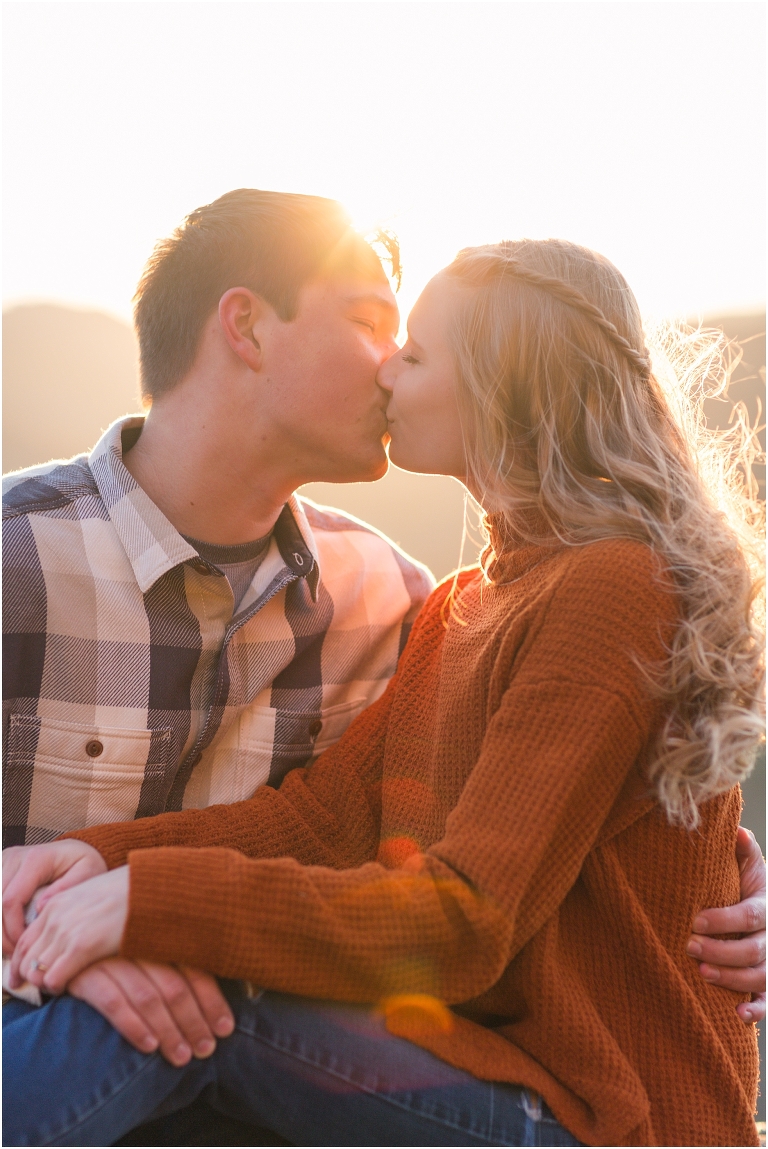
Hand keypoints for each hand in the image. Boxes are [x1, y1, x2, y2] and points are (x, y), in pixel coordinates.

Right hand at [3, 841, 105, 954]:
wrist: (73, 851)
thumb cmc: (82, 864)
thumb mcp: (88, 872)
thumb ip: (67, 887)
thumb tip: (40, 907)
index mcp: (35, 859)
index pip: (11, 900)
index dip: (13, 928)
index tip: (24, 945)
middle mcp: (14, 857)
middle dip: (2, 934)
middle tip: (16, 953)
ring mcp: (3, 862)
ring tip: (11, 946)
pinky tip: (5, 934)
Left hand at [10, 866, 128, 993]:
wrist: (150, 890)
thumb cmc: (128, 894)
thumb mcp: (91, 896)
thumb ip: (72, 912)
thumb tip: (65, 935)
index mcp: (56, 903)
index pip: (24, 940)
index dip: (19, 963)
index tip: (20, 979)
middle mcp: (55, 916)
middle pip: (26, 958)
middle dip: (29, 976)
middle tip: (38, 990)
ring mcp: (66, 930)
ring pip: (35, 970)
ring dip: (43, 983)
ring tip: (57, 988)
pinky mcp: (82, 946)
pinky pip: (52, 978)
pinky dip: (56, 986)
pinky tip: (67, 987)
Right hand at [68, 959, 234, 1065]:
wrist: (61, 946)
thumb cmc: (118, 957)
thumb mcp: (149, 955)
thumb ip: (177, 972)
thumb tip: (216, 1008)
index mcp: (159, 937)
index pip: (193, 968)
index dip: (211, 1000)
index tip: (226, 1028)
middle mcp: (137, 945)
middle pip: (174, 986)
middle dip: (194, 1021)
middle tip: (207, 1049)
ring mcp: (111, 958)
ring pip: (148, 997)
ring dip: (169, 1030)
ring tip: (183, 1056)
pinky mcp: (85, 974)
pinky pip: (113, 1002)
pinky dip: (134, 1025)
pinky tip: (150, 1046)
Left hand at [687, 826, 765, 1022]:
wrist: (758, 910)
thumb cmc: (744, 887)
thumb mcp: (747, 866)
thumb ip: (742, 850)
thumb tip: (736, 830)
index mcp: (766, 906)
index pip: (751, 915)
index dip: (726, 920)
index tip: (697, 920)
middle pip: (755, 950)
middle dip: (723, 951)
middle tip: (690, 947)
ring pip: (761, 977)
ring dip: (733, 979)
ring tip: (702, 974)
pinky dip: (756, 1010)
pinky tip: (737, 1014)